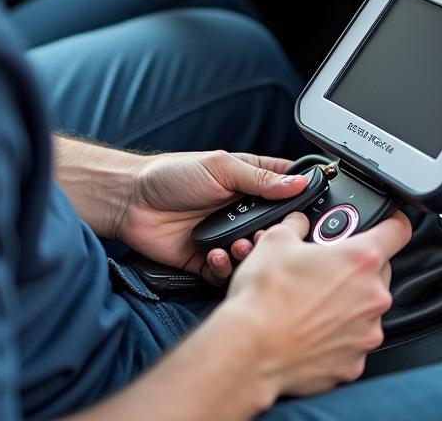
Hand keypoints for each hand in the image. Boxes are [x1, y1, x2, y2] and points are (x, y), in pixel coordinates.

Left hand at [116, 150, 308, 282]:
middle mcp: (241, 211)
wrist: (132, 201)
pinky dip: (225, 269)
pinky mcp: (207, 260)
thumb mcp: (220, 167)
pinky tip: (215, 255)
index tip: (309, 208)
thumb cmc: (172, 174)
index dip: (301, 199)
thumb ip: (260, 177)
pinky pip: (227, 273)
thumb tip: (299, 182)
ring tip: (238, 245)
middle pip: (275, 229)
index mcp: (249, 182)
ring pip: (253, 255)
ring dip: (249, 253)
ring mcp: (226, 236)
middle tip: (266, 234)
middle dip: (274, 235)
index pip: (287, 188)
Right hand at [222, 210, 412, 397]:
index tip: (387, 222)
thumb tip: (300, 223)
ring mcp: (367, 333)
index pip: (397, 230)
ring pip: (366, 307)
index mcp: (360, 260)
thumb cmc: (264, 297)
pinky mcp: (355, 363)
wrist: (251, 350)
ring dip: (347, 301)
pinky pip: (353, 340)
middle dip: (356, 266)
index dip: (391, 221)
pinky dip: (337, 334)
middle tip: (325, 266)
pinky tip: (310, 328)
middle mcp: (372, 297)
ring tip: (311, 300)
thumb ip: (298, 224)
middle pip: (379, 271)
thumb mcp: (276, 239)